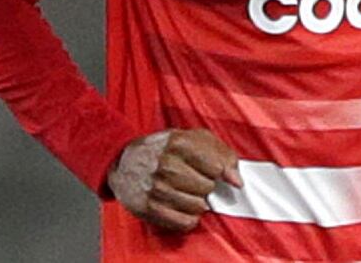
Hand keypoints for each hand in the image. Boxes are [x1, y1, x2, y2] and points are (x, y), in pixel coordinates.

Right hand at [107, 128, 243, 232]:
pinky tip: (179, 204)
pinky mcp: (150, 209)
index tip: (211, 169)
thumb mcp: (192, 138)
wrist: (123, 162)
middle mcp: (166, 165)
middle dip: (204, 184)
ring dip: (195, 201)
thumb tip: (237, 181)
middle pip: (208, 188)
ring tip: (183, 190)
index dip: (217, 170)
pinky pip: (186, 222)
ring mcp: (157, 188)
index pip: (216, 167)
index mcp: (178, 142)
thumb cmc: (162, 149)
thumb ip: (221, 154)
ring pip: (198, 206)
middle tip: (191, 178)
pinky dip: (187, 216)